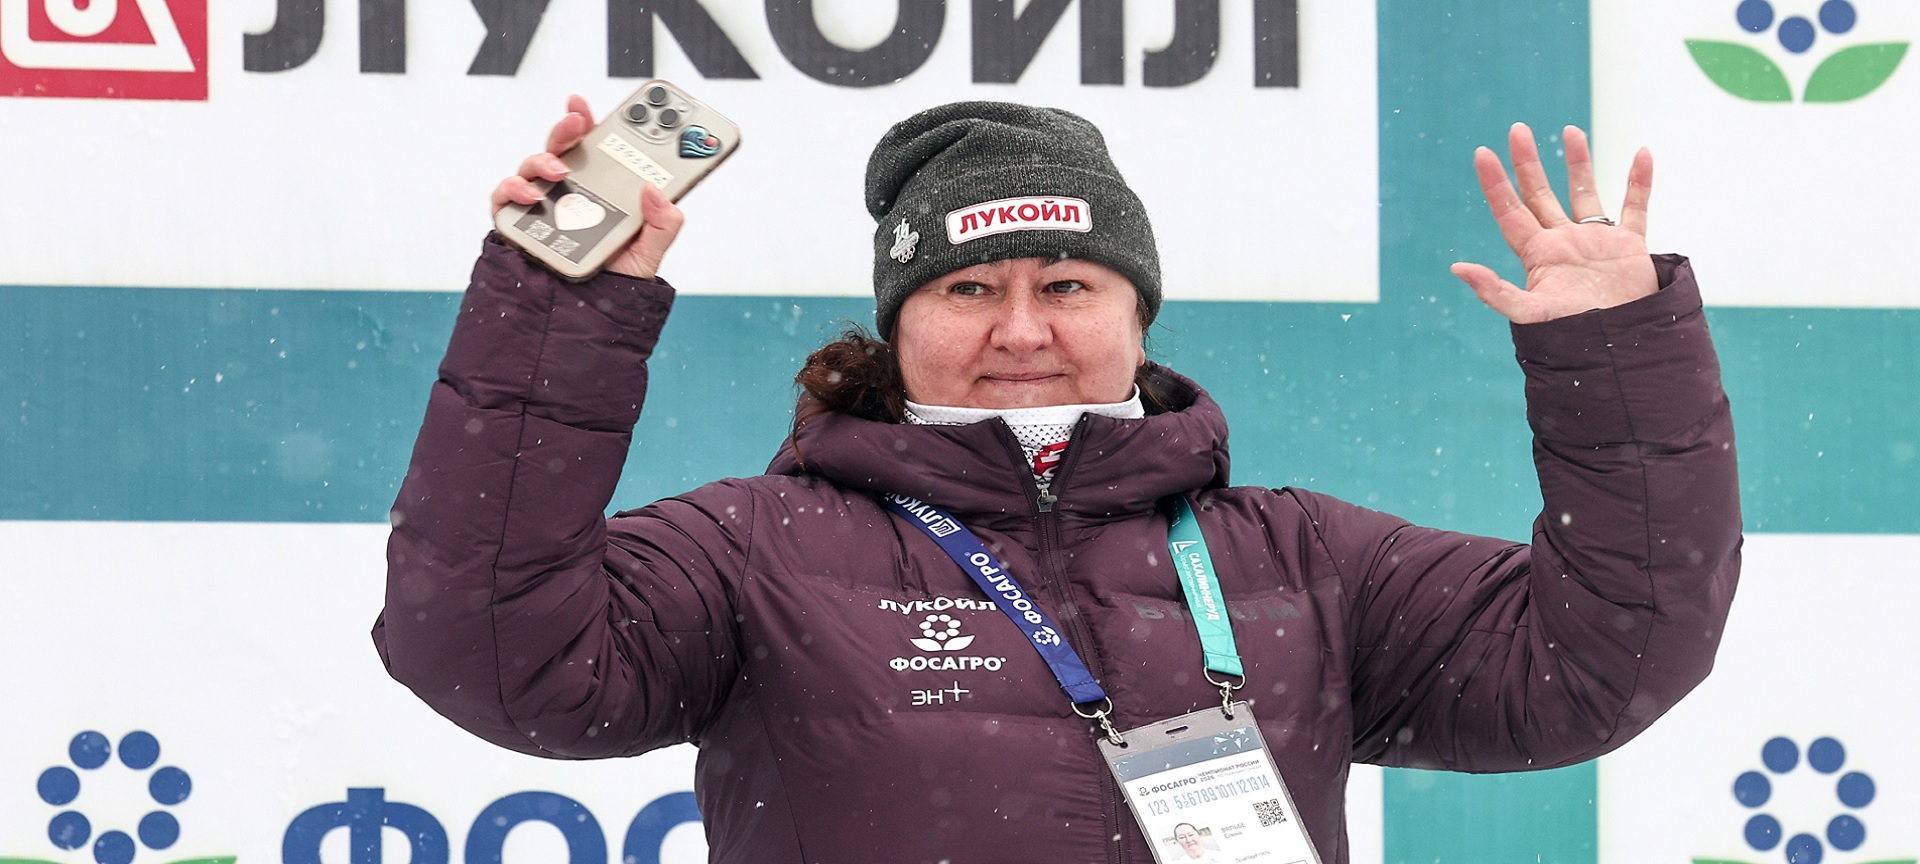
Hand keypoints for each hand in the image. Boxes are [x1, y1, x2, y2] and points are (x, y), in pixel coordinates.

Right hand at [489, 95, 685, 278]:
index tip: (589, 104)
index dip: (590, 120)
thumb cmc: (617, 277)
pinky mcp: (518, 223)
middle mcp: (568, 190)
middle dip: (567, 127)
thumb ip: (662, 223)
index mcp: (600, 187)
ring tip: (560, 171)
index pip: (594, 146)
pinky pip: (505, 198)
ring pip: (533, 167)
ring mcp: (541, 204)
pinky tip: (532, 196)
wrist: (590, 314)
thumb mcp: (650, 251)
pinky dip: (514, 191)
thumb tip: (656, 190)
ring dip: (542, 161)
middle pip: (563, 147)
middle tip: (577, 119)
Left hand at [1451, 123, 1656, 323]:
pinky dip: (1640, 181)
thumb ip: (1495, 292)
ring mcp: (1596, 242)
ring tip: (1568, 131)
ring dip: (1578, 163)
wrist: (1619, 348)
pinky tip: (1643, 153)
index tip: (1482, 153)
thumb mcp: (1530, 313)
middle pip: (1540, 194)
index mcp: (1537, 254)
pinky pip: (1635, 206)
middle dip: (1528, 163)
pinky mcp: (1630, 246)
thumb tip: (1457, 268)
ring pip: (1584, 193)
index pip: (1510, 211)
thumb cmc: (1572, 335)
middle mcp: (1563, 242)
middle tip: (1517, 129)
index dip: (1495, 184)